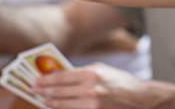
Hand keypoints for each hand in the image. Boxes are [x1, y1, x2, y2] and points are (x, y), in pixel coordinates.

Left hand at [34, 63, 152, 108]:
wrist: (140, 99)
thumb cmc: (121, 82)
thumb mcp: (102, 71)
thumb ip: (82, 73)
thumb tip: (60, 76)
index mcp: (92, 74)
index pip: (62, 77)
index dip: (46, 80)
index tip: (35, 81)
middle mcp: (91, 89)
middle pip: (59, 92)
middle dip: (44, 92)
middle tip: (34, 91)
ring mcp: (92, 105)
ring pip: (63, 106)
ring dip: (50, 103)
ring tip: (44, 101)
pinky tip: (58, 107)